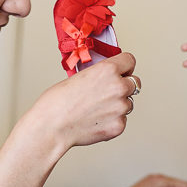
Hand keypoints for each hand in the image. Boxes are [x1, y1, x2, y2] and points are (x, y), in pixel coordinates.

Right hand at [20, 53, 140, 148]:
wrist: (52, 126)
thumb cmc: (57, 102)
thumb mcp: (80, 76)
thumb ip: (100, 76)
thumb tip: (109, 79)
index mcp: (108, 70)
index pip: (130, 61)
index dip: (124, 67)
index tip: (121, 72)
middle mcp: (118, 87)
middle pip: (134, 82)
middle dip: (123, 87)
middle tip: (108, 93)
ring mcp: (121, 107)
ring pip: (128, 103)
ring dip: (118, 105)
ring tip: (96, 110)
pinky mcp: (119, 125)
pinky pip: (122, 120)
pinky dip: (112, 121)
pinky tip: (95, 121)